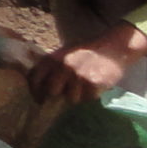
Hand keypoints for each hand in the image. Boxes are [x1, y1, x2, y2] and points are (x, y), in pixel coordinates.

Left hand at [29, 25, 146, 103]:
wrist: (112, 47)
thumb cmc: (85, 52)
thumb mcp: (63, 55)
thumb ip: (50, 68)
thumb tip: (38, 88)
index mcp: (52, 59)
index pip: (35, 79)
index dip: (35, 92)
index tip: (39, 99)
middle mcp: (62, 67)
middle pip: (51, 92)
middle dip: (58, 95)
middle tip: (66, 93)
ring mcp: (77, 75)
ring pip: (71, 99)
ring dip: (77, 96)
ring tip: (84, 86)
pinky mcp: (93, 83)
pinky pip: (87, 99)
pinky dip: (90, 96)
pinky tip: (94, 86)